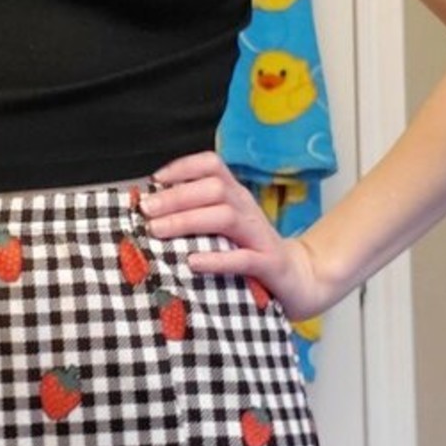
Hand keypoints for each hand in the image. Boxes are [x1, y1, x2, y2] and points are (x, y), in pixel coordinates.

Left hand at [142, 151, 333, 322]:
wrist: (300, 279)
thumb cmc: (250, 252)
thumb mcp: (225, 228)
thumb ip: (196, 216)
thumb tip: (151, 213)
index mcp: (235, 196)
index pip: (212, 166)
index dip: (182, 167)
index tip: (155, 180)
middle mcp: (247, 209)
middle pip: (213, 189)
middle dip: (176, 197)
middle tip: (146, 212)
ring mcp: (259, 236)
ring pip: (224, 216)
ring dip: (187, 220)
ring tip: (159, 231)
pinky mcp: (268, 264)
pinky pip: (243, 258)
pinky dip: (216, 259)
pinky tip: (193, 262)